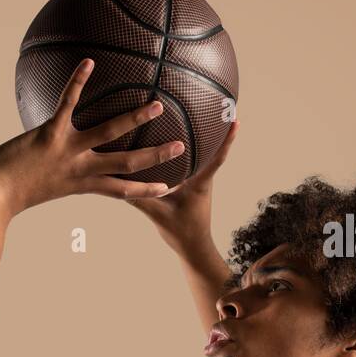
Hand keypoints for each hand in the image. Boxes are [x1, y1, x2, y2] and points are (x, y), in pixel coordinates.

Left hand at [0, 58, 184, 216]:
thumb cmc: (13, 192)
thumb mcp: (44, 187)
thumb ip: (62, 175)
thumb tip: (65, 167)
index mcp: (81, 184)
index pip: (122, 190)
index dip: (146, 189)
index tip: (168, 188)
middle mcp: (80, 169)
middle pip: (126, 163)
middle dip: (155, 156)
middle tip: (180, 146)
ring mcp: (66, 151)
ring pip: (108, 133)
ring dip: (133, 119)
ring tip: (157, 106)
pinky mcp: (48, 134)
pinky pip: (67, 104)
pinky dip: (77, 82)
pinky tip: (88, 62)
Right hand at [127, 119, 239, 251]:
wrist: (193, 249)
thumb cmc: (181, 233)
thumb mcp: (158, 215)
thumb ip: (140, 198)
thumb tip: (119, 181)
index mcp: (200, 184)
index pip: (217, 158)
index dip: (227, 140)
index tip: (236, 121)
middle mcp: (203, 180)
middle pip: (213, 151)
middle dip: (218, 130)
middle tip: (222, 108)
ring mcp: (200, 184)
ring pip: (203, 158)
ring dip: (206, 140)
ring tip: (203, 119)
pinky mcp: (193, 188)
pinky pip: (194, 166)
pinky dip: (192, 154)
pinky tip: (180, 147)